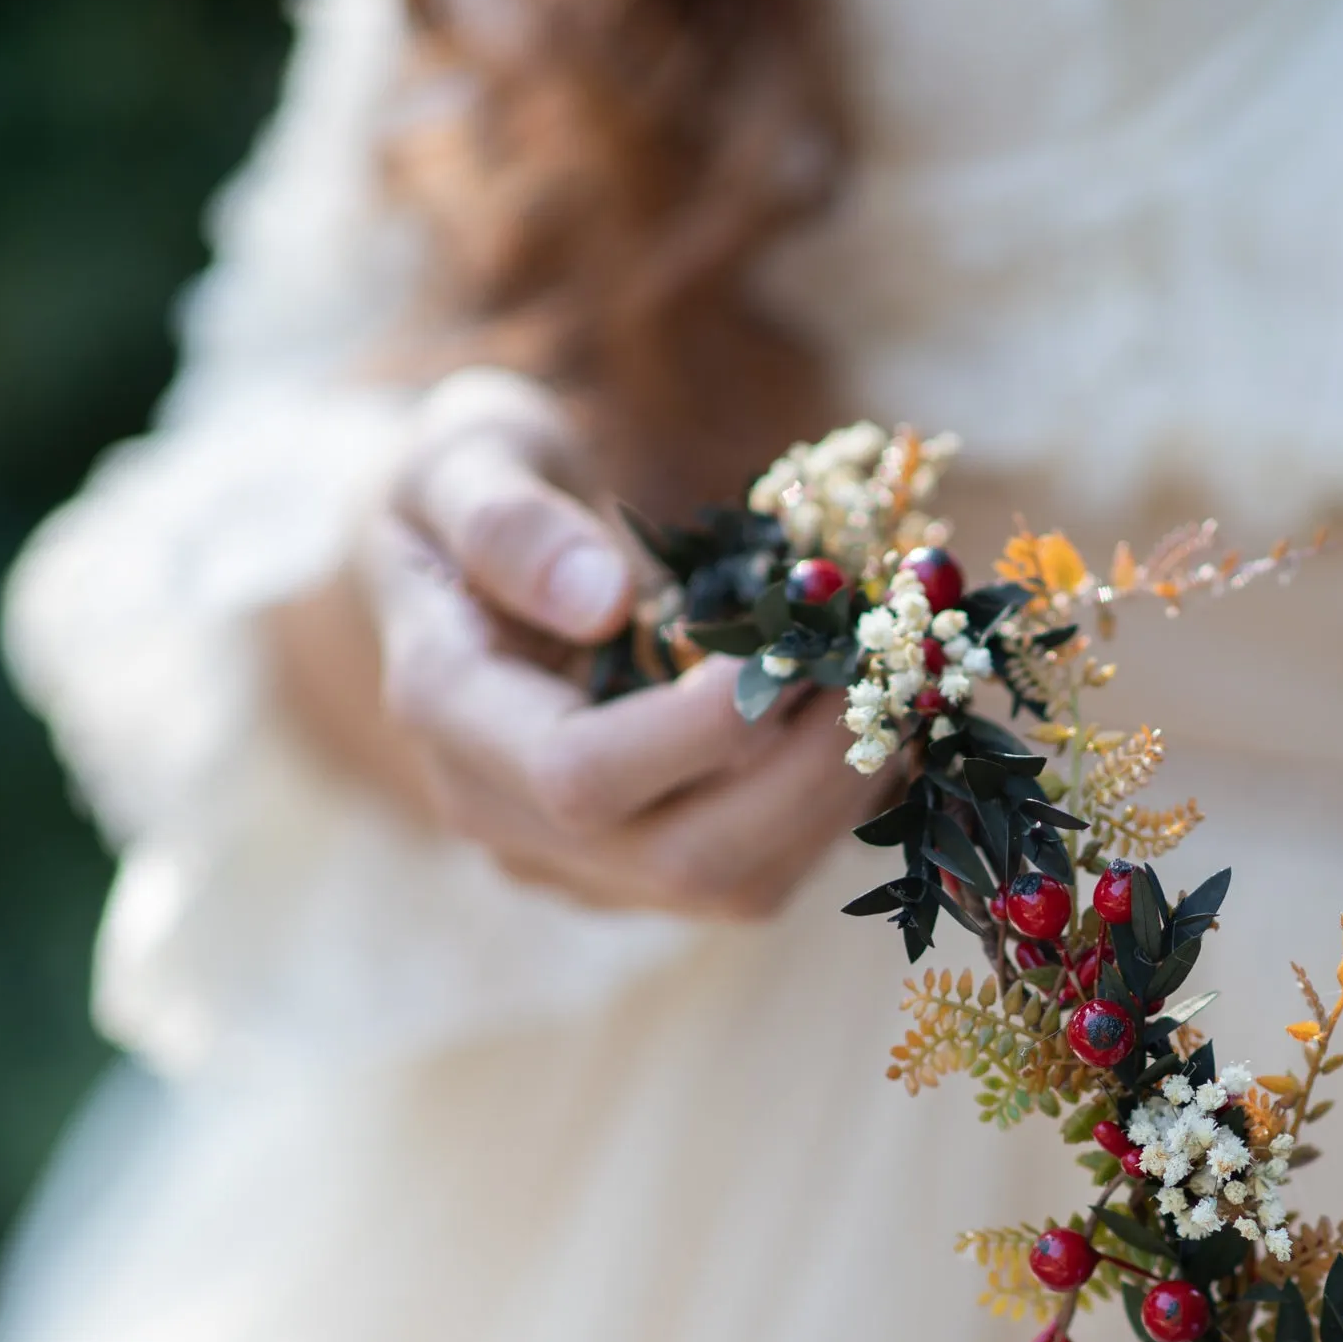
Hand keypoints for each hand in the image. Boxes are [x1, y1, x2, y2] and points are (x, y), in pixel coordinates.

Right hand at [345, 366, 893, 915]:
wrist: (451, 563)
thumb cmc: (459, 488)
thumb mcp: (460, 457)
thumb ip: (507, 521)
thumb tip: (599, 597)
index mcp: (446, 712)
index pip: (579, 774)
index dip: (702, 728)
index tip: (794, 641)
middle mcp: (504, 815)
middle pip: (681, 857)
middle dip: (806, 772)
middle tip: (884, 669)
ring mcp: (576, 860)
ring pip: (735, 884)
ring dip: (836, 795)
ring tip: (895, 689)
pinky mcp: (639, 867)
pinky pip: (759, 869)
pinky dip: (832, 803)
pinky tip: (871, 719)